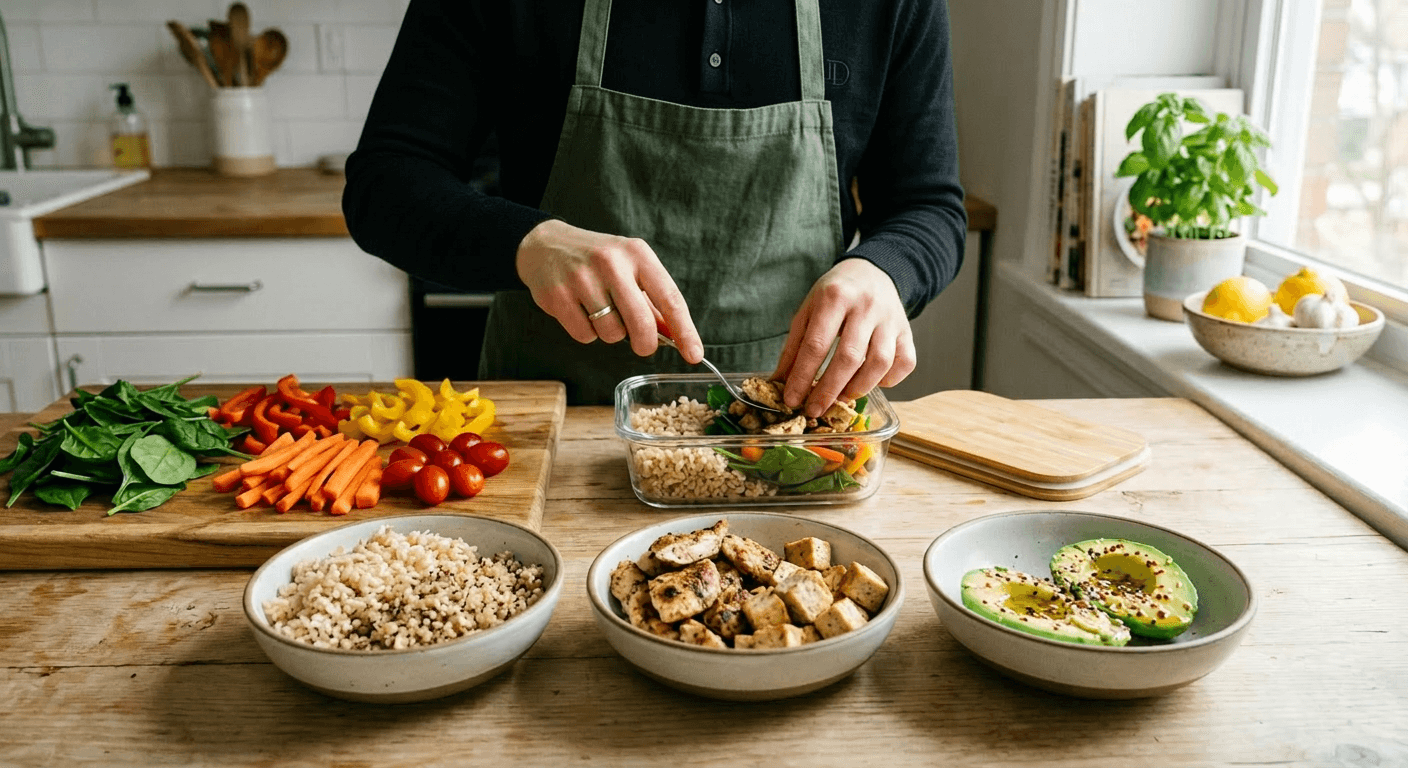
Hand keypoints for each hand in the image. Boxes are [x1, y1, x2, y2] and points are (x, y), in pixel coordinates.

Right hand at [515, 219, 702, 362]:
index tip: (694, 354)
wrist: (546, 245)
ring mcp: (582, 278)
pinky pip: (585, 335)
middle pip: (641, 323)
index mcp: (637, 254)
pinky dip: (587, 333)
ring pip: (611, 333)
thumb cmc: (597, 260)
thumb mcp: (631, 269)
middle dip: (645, 343)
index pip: (669, 298)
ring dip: (611, 333)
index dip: (685, 331)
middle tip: (642, 345)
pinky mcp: (558, 295)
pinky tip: (580, 312)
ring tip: (600, 312)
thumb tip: (676, 337)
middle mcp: (611, 262)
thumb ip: (653, 303)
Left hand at [771, 258, 916, 416]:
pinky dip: (889, 380)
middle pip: (849, 357)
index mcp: (834, 297)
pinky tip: (872, 382)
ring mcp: (890, 319)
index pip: (816, 344)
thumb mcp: (808, 310)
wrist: (871, 271)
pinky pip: (905, 363)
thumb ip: (795, 345)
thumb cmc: (835, 295)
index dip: (802, 377)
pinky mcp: (907, 331)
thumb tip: (780, 383)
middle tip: (814, 410)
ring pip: (880, 362)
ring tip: (842, 398)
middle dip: (829, 390)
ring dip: (859, 387)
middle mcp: (866, 306)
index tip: (792, 400)